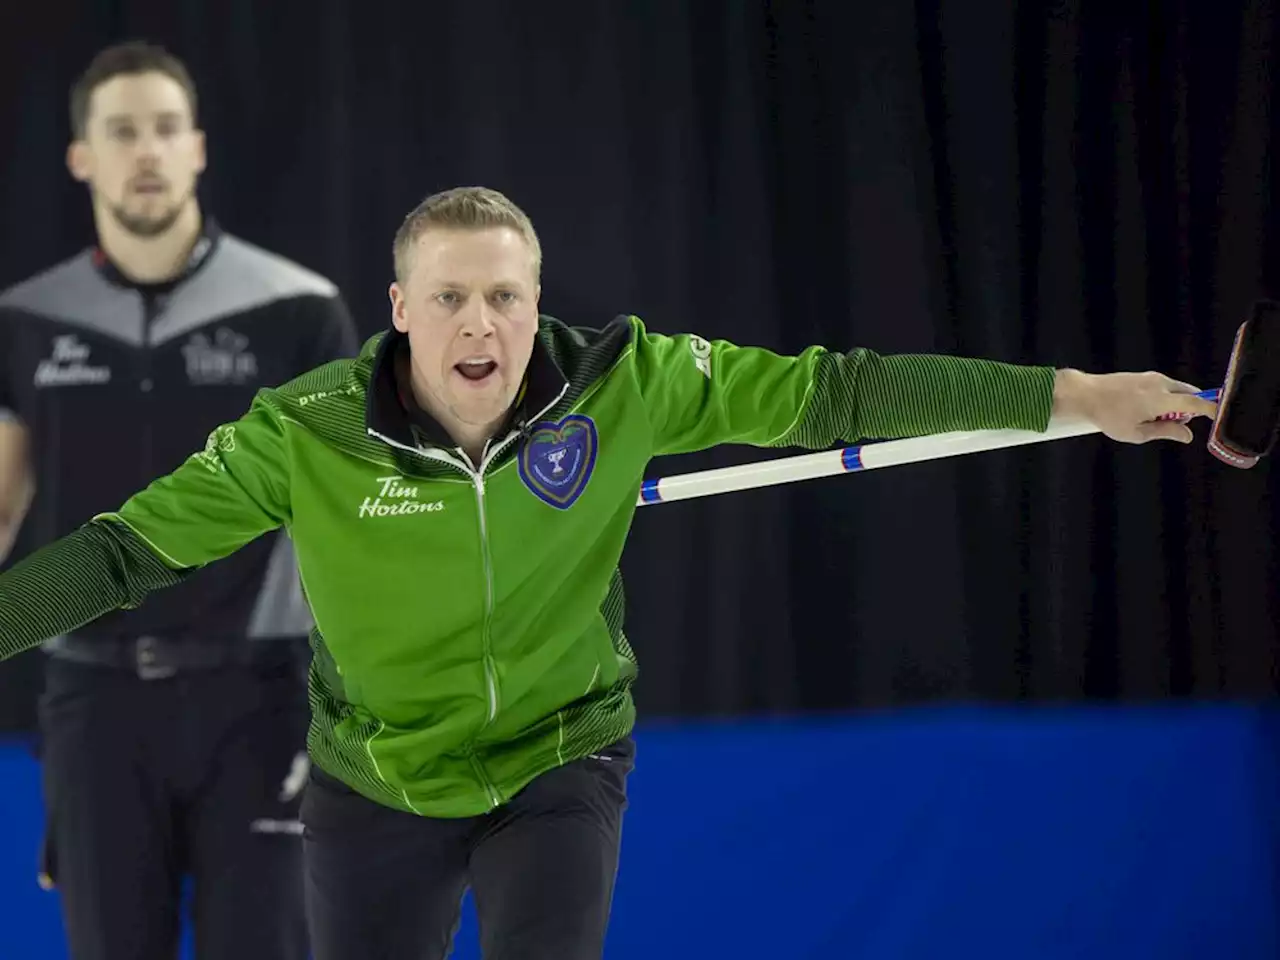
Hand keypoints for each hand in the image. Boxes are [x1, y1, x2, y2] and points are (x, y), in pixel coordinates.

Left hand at [1051, 369, 1217, 443]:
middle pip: (1190, 394)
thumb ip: (1165, 432)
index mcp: (1160, 399)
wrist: (1085, 394)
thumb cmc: (1108, 416)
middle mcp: (1160, 384)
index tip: (1219, 416)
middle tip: (1171, 423)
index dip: (1211, 410)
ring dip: (1175, 403)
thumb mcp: (1136, 432)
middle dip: (1189, 409)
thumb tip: (1188, 435)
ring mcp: (1152, 377)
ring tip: (1151, 417)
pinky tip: (1144, 408)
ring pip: (1177, 390)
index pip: (1196, 403)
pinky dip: (1165, 397)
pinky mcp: (1144, 375)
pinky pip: (1165, 386)